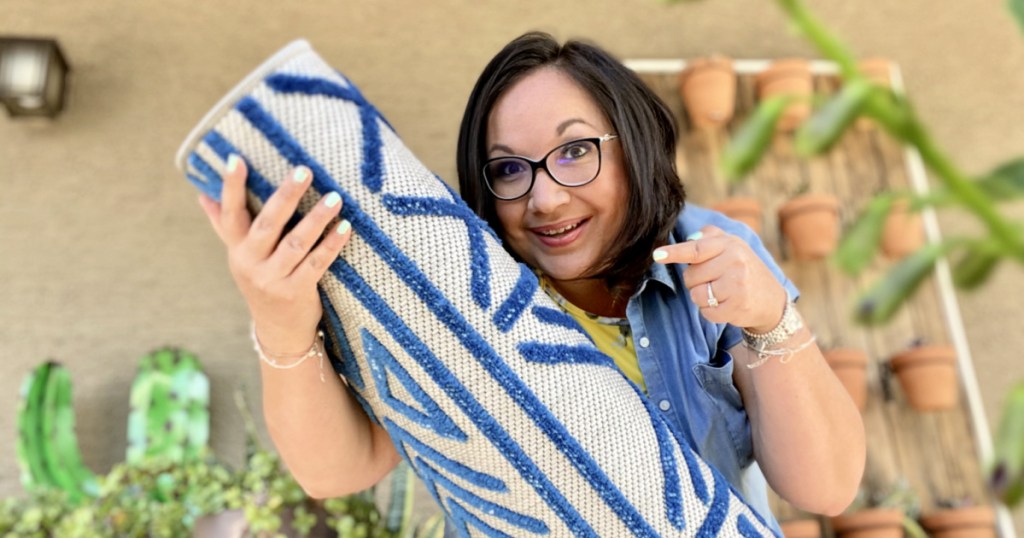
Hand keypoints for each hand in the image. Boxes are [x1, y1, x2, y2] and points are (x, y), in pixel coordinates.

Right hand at [197, 155, 352, 353]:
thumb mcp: (242, 255)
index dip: (230, 186)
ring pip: (296, 243)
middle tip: (304, 170)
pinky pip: (316, 264)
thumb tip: (203, 195)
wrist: (278, 330)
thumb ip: (225, 225)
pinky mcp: (296, 292)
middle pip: (267, 224)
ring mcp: (273, 279)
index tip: (235, 158)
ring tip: (334, 197)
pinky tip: (345, 228)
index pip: (230, 213)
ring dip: (317, 219)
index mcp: (237, 248)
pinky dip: (331, 245)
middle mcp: (251, 263)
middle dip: (285, 196)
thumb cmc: (263, 280)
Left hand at [653, 225, 786, 332]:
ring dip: (702, 298)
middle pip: (691, 276)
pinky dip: (711, 312)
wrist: (771, 300)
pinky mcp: (738, 306)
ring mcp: (738, 284)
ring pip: (697, 295)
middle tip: (714, 281)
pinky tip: (725, 305)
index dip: (675, 253)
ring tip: (720, 294)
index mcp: (729, 244)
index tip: (657, 255)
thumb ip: (709, 238)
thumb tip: (688, 239)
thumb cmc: (743, 269)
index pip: (696, 249)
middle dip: (696, 282)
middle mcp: (735, 261)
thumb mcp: (731, 246)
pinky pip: (707, 312)